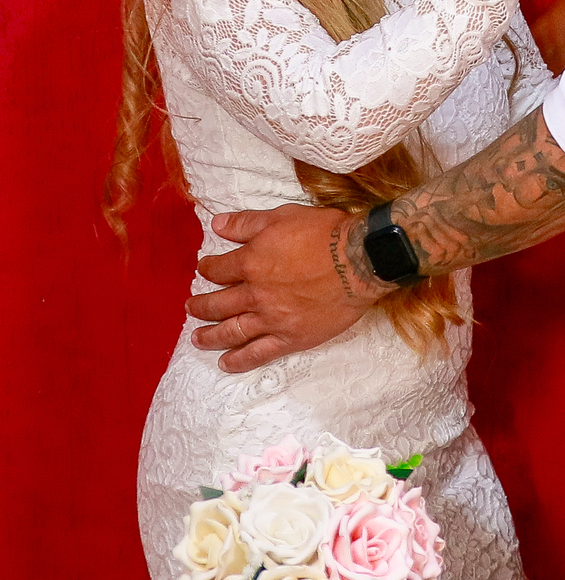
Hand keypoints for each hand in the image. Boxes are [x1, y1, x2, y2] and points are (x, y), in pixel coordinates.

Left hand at [185, 204, 385, 373]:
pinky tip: (226, 363)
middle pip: (218, 304)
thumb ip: (246, 223)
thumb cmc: (323, 233)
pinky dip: (239, 360)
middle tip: (191, 307)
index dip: (208, 268)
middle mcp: (255, 294)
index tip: (203, 269)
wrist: (358, 260)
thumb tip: (217, 225)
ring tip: (197, 339)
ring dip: (211, 336)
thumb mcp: (282, 216)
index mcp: (251, 262)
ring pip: (232, 331)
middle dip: (201, 305)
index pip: (219, 269)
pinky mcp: (290, 337)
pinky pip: (258, 353)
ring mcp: (271, 319)